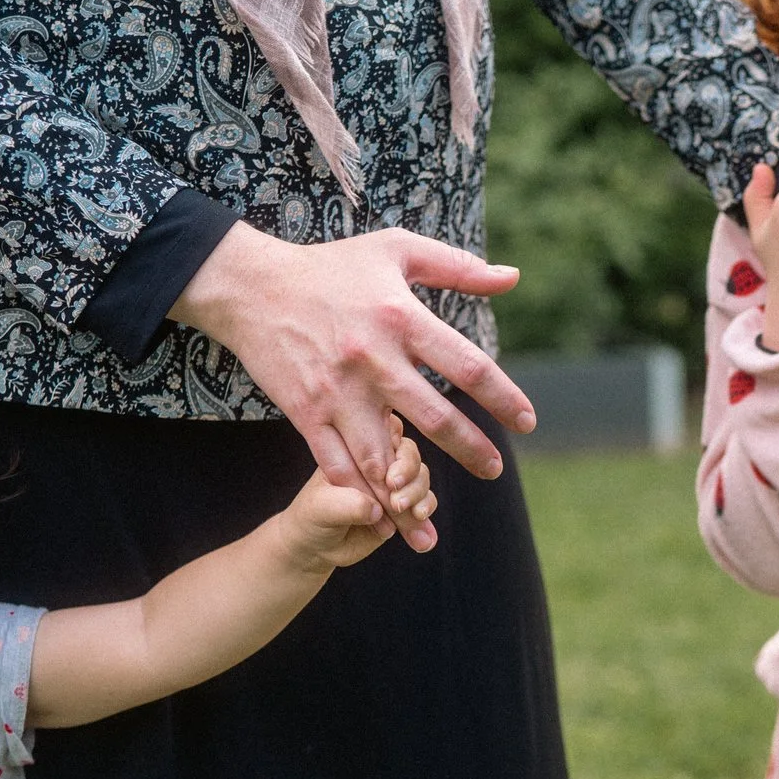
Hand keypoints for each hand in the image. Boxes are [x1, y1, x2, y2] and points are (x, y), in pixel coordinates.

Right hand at [172, 225, 531, 552]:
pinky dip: (357, 493)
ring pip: (381, 454)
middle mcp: (373, 359)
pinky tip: (377, 518)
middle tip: (495, 470)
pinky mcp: (306, 412)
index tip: (527, 422)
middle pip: (434, 417)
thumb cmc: (330, 267)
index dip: (503, 398)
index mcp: (401, 318)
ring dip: (408, 494)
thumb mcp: (396, 249)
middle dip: (470, 450)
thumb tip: (513, 278)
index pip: (467, 365)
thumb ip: (457, 267)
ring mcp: (338, 391)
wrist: (251, 289)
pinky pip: (335, 462)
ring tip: (431, 528)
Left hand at [277, 418, 432, 571]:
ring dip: (420, 496)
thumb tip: (377, 510)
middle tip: (397, 503)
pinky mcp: (403, 506)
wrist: (316, 546)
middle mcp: (378, 461)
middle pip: (409, 454)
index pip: (385, 434)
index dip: (395, 454)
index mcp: (356, 448)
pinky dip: (426, 519)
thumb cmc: (312, 517)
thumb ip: (347, 504)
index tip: (389, 482)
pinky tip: (423, 538)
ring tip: (412, 516)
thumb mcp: (321, 508)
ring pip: (421, 478)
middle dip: (410, 476)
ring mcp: (393, 484)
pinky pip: (425, 503)